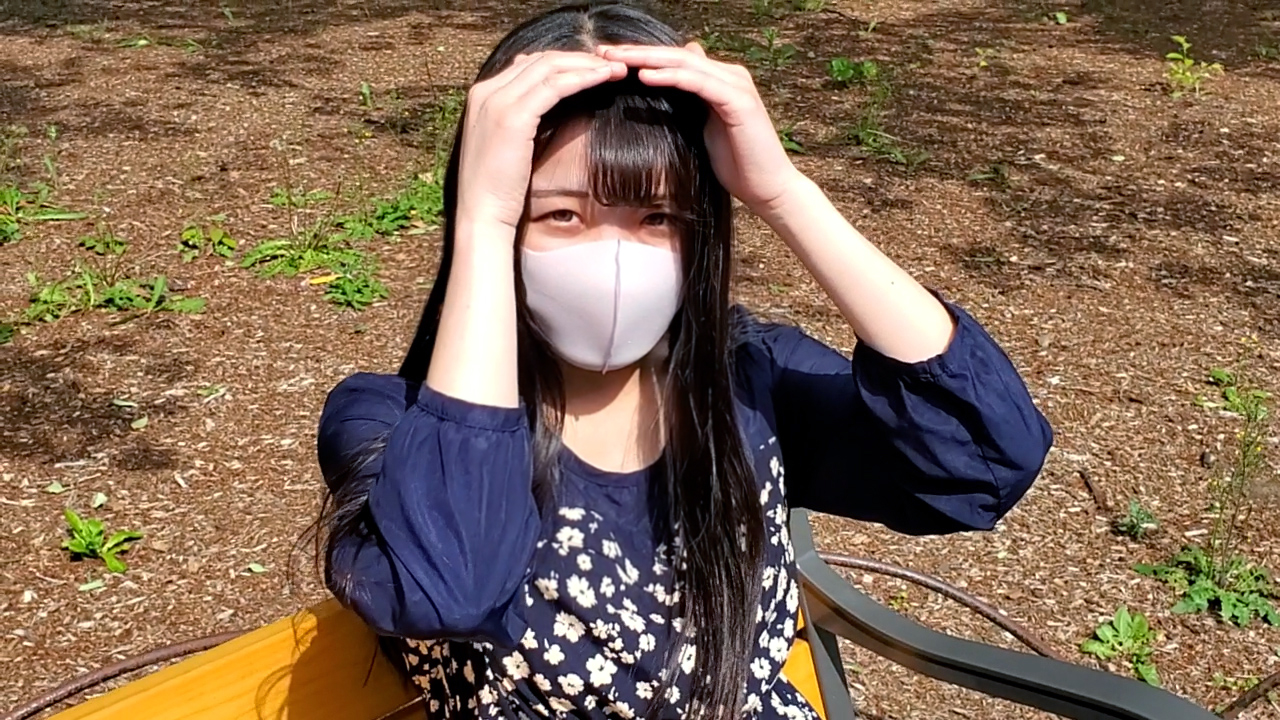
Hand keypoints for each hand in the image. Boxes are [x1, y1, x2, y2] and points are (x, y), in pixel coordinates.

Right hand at [455, 51, 628, 234]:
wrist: (482, 214)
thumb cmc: (499, 189)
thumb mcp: (508, 145)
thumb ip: (521, 118)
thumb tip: (545, 101)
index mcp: (482, 95)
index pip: (529, 64)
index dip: (564, 63)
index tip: (593, 70)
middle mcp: (486, 91)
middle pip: (540, 60)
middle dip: (580, 59)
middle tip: (611, 65)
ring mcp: (497, 101)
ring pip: (549, 68)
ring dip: (586, 65)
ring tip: (615, 70)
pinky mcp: (513, 117)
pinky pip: (554, 86)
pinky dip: (582, 78)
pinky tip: (603, 79)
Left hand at [596, 42, 802, 214]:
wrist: (766, 188)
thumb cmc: (734, 165)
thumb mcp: (701, 131)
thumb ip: (686, 108)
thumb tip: (665, 89)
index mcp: (719, 80)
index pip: (674, 61)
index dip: (640, 57)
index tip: (605, 61)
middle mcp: (729, 75)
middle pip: (675, 55)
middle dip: (636, 52)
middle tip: (602, 52)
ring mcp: (736, 85)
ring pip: (684, 63)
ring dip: (647, 59)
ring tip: (616, 60)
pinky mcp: (738, 100)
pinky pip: (698, 82)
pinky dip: (670, 77)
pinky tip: (645, 76)